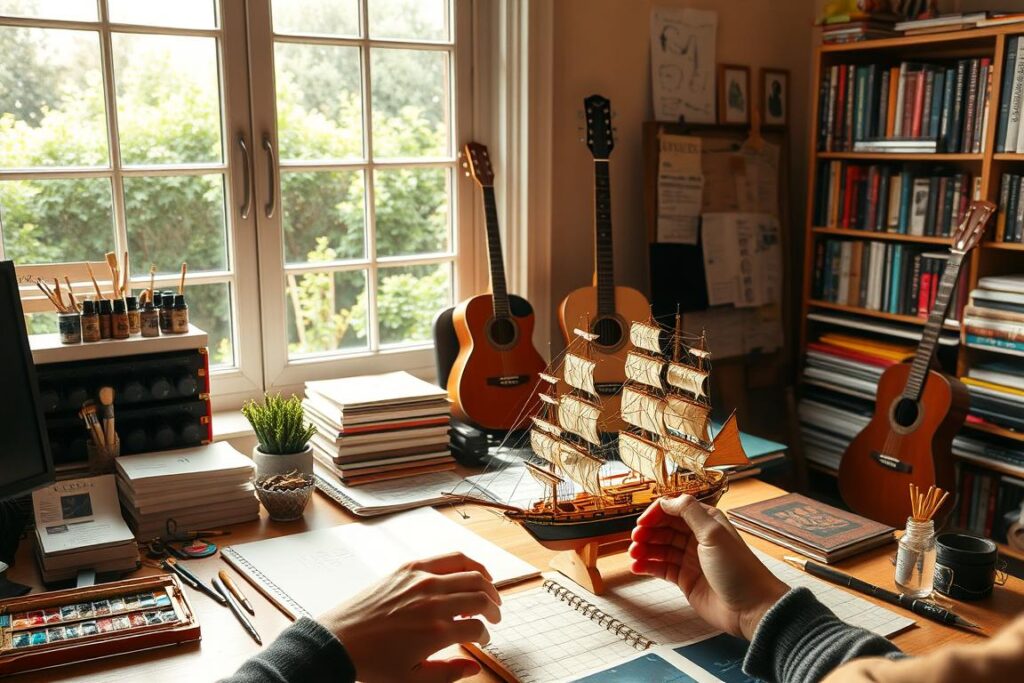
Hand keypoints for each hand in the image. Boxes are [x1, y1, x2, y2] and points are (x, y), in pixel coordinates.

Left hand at [318, 552, 501, 681]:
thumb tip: (475, 666)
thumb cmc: (372, 662)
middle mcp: (433, 600)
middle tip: (495, 616)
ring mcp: (421, 579)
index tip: (481, 639)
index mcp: (435, 630)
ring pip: (471, 570)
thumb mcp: (412, 680)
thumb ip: (449, 674)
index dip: (485, 635)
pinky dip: (466, 563)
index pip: (478, 627)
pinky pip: (448, 557)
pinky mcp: (409, 567)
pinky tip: (469, 572)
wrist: (339, 641)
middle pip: (481, 595)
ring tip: (490, 592)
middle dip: (494, 607)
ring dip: (487, 582)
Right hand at [629, 495, 787, 639]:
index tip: (641, 523)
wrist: (751, 608)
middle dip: (647, 532)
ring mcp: (690, 559)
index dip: (655, 514)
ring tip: (633, 555)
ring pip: (660, 548)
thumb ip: (689, 512)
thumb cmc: (738, 570)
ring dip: (645, 549)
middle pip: (664, 528)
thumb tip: (667, 500)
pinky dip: (647, 566)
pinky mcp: (685, 579)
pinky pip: (661, 568)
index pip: (674, 509)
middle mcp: (697, 538)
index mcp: (706, 522)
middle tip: (634, 541)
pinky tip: (637, 568)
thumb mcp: (714, 533)